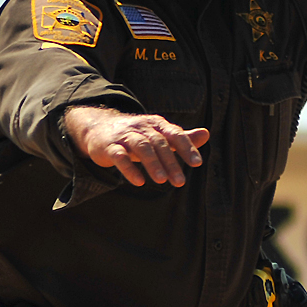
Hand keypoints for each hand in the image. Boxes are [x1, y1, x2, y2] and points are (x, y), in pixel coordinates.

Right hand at [63, 107, 210, 186]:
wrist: (99, 128)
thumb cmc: (136, 135)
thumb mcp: (159, 135)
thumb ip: (181, 138)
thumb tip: (206, 134)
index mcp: (156, 125)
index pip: (174, 134)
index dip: (186, 147)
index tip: (197, 163)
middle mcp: (141, 128)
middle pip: (158, 143)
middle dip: (170, 163)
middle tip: (180, 182)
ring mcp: (124, 136)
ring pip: (140, 147)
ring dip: (152, 164)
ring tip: (162, 181)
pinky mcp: (109, 147)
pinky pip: (119, 157)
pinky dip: (128, 169)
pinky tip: (139, 182)